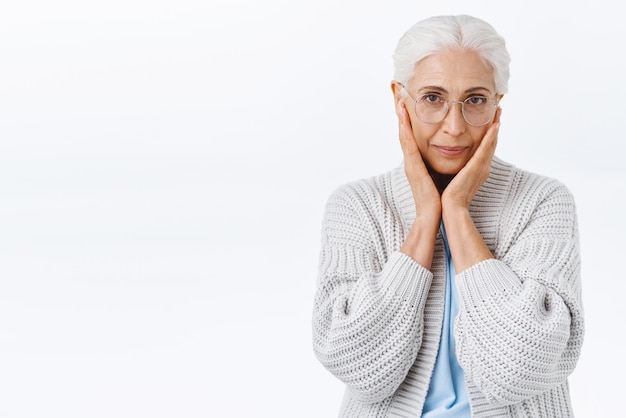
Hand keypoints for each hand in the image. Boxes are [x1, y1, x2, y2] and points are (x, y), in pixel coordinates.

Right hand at [397, 101, 441, 225]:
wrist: (433, 215)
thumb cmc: (438, 199)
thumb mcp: (438, 177)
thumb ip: (438, 166)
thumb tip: (447, 157)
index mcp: (417, 163)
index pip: (411, 137)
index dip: (408, 121)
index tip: (407, 105)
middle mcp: (411, 161)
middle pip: (404, 133)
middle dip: (401, 115)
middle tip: (398, 95)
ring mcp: (410, 164)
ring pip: (403, 135)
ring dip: (400, 118)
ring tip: (398, 101)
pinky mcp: (412, 168)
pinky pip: (407, 145)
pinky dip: (404, 130)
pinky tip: (403, 117)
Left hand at [442, 108, 501, 210]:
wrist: (451, 208)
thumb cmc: (449, 197)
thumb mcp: (454, 178)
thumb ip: (456, 169)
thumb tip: (451, 162)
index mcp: (478, 170)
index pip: (486, 147)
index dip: (490, 133)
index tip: (491, 119)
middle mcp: (483, 167)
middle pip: (492, 142)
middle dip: (495, 125)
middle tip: (499, 109)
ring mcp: (482, 167)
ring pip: (492, 142)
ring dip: (496, 126)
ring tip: (499, 110)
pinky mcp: (477, 168)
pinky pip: (486, 149)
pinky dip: (491, 136)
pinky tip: (494, 125)